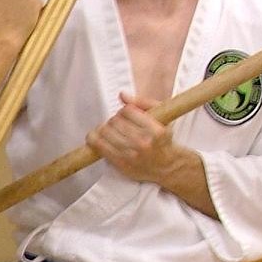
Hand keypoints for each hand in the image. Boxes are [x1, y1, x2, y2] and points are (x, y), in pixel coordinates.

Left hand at [86, 92, 216, 216]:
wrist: (167, 166)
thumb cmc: (163, 141)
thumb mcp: (162, 118)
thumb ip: (143, 103)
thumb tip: (123, 95)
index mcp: (156, 131)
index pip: (128, 111)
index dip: (124, 110)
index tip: (126, 114)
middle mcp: (143, 143)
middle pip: (115, 121)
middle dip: (115, 119)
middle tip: (118, 124)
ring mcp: (131, 155)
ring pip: (105, 131)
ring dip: (104, 128)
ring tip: (110, 130)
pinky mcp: (120, 164)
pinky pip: (99, 146)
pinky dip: (94, 138)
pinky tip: (97, 137)